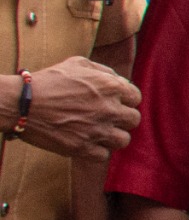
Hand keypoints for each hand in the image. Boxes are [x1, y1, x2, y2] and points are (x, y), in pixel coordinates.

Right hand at [14, 58, 141, 161]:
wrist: (21, 103)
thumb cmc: (48, 81)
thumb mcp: (77, 64)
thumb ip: (103, 71)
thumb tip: (119, 80)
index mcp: (110, 87)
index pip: (136, 97)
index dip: (126, 100)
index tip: (116, 102)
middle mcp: (109, 109)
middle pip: (133, 120)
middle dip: (122, 118)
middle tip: (108, 118)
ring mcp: (98, 130)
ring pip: (123, 140)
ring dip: (113, 136)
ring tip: (100, 132)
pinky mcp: (84, 148)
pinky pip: (104, 155)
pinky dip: (97, 150)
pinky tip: (87, 142)